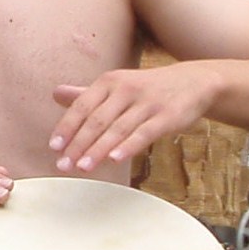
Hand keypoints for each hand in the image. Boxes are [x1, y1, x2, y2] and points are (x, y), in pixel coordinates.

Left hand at [49, 67, 216, 171]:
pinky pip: (144, 133)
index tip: (53, 147)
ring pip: (118, 128)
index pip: (82, 106)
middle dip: (78, 144)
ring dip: (98, 149)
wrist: (194, 82)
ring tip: (82, 167)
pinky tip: (115, 159)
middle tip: (63, 165)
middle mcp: (126, 89)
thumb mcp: (116, 86)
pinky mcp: (167, 116)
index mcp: (109, 82)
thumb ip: (86, 94)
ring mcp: (148, 102)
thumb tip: (55, 93)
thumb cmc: (147, 89)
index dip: (66, 127)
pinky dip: (128, 146)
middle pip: (97, 120)